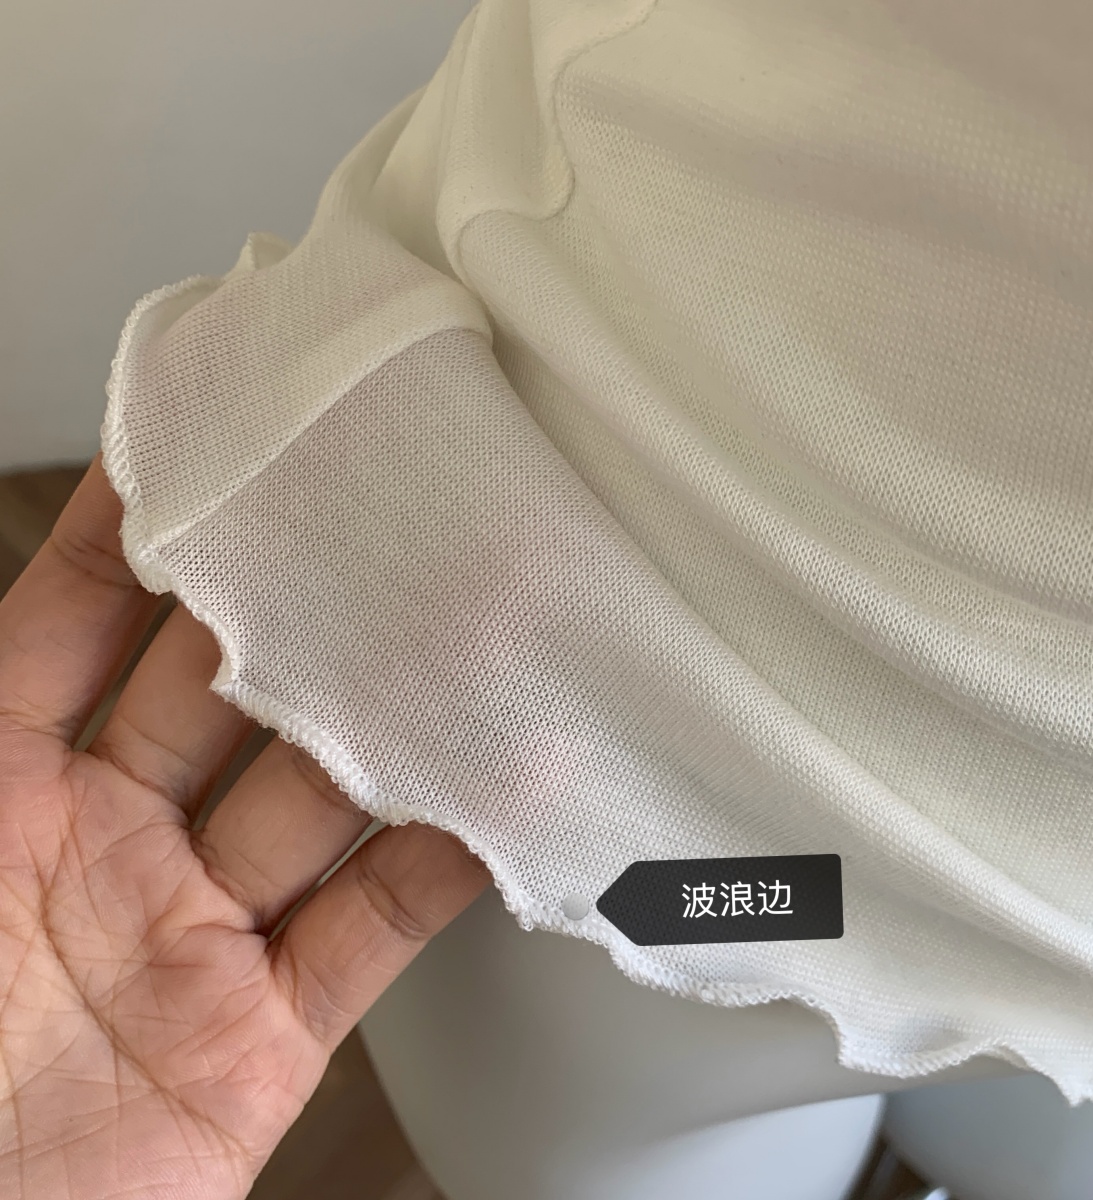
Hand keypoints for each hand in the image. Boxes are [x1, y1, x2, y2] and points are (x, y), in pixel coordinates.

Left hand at [0, 456, 490, 1198]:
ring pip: (320, 802)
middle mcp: (106, 846)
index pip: (82, 617)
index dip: (145, 528)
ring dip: (386, 732)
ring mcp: (192, 936)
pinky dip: (440, 869)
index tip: (216, 439)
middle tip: (371, 529)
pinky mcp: (262, 1035)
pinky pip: (373, 930)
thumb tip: (57, 581)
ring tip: (456, 649)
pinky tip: (486, 805)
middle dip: (295, 612)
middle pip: (226, 693)